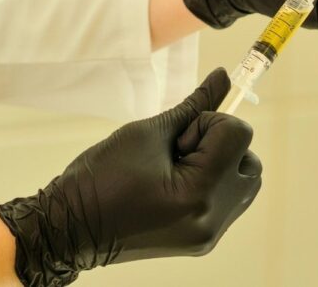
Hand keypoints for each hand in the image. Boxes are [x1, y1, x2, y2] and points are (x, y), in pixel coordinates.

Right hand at [0, 69, 260, 286]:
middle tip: (178, 151)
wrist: (68, 229)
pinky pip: (228, 200)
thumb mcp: (147, 133)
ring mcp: (208, 234)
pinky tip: (176, 182)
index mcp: (198, 194)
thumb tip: (223, 77)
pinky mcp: (201, 239)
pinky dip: (212, 182)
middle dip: (221, 144)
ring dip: (220, 163)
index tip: (175, 139)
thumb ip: (194, 105)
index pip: (238, 135)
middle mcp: (212, 219)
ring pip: (243, 181)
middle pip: (250, 160)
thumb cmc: (99, 179)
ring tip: (177, 168)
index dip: (207, 124)